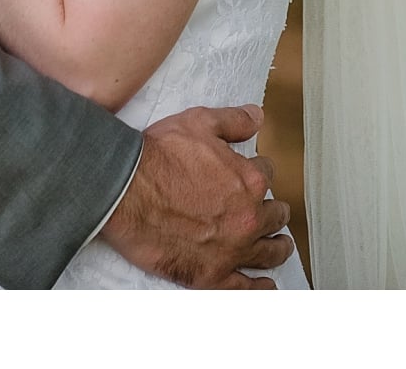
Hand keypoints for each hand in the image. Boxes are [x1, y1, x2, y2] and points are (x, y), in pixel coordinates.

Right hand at [99, 105, 293, 289]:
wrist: (125, 190)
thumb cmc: (158, 156)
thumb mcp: (199, 123)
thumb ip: (233, 121)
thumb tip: (257, 117)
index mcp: (249, 180)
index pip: (266, 174)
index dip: (257, 172)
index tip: (249, 175)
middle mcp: (247, 217)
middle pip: (274, 215)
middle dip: (273, 210)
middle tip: (271, 212)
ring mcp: (231, 249)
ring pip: (269, 251)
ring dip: (278, 246)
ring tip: (280, 245)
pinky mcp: (211, 274)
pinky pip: (245, 288)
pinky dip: (259, 287)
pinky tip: (266, 284)